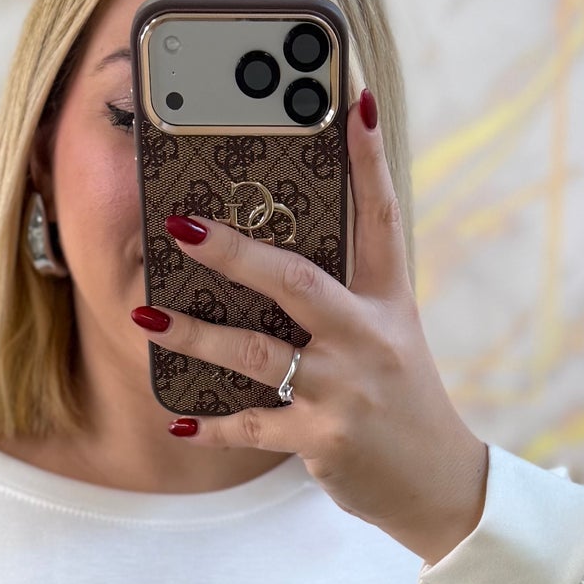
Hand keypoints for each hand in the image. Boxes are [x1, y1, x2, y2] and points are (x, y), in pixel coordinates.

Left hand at [130, 88, 489, 565]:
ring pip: (254, 354)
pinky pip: (252, 425)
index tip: (352, 99)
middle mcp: (368, 338)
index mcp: (388, 301)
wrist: (438, 484)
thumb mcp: (391, 336)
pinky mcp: (323, 438)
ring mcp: (344, 389)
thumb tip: (268, 252)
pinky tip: (177, 419)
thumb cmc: (401, 400)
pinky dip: (211, 426)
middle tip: (183, 225)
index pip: (380, 216)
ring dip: (193, 337)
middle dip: (234, 253)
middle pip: (295, 282)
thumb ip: (344, 295)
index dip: (367, 157)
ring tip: (145, 315)